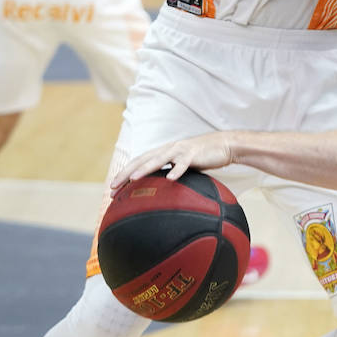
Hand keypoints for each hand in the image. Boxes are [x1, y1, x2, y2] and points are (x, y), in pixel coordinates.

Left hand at [112, 132, 236, 188]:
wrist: (223, 145)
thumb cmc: (201, 157)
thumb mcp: (182, 165)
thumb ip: (169, 173)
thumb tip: (158, 191)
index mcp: (163, 152)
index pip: (138, 162)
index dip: (124, 174)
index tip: (113, 189)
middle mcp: (168, 149)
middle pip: (142, 160)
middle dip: (126, 173)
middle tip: (113, 186)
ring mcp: (180, 150)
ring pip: (159, 159)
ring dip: (145, 169)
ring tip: (133, 179)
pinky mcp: (194, 154)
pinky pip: (183, 163)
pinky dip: (176, 170)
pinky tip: (170, 179)